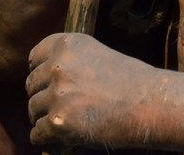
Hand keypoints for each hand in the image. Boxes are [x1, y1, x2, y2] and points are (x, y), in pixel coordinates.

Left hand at [26, 32, 159, 147]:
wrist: (152, 104)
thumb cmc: (132, 81)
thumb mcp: (97, 54)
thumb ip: (70, 61)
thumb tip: (43, 78)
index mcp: (68, 44)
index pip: (34, 57)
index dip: (40, 73)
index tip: (48, 83)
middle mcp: (59, 66)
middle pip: (31, 85)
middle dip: (42, 97)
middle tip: (60, 107)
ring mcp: (58, 94)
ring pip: (32, 110)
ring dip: (45, 118)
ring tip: (66, 121)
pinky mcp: (60, 122)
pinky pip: (37, 133)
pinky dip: (47, 138)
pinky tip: (62, 138)